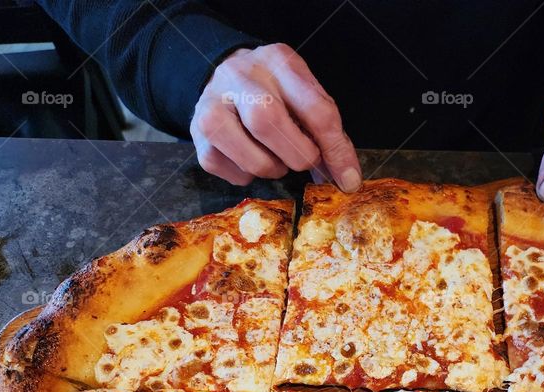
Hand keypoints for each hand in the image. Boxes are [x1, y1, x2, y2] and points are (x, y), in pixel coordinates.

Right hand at [191, 44, 361, 189]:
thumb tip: (346, 178)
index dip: (335, 150)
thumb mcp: (305, 95)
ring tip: (276, 161)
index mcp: (279, 61)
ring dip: (270, 168)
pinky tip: (249, 159)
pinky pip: (222, 166)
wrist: (225, 76)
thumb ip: (328, 131)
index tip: (347, 178)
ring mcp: (212, 102)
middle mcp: (240, 76)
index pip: (314, 108)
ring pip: (245, 153)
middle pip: (267, 121)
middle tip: (304, 162)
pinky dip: (244, 174)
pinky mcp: (196, 130)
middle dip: (296, 155)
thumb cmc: (276, 92)